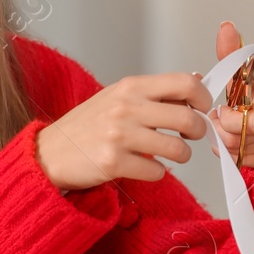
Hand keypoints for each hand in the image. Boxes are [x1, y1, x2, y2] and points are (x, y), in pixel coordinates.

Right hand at [35, 73, 211, 191]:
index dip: (203, 98)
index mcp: (130, 87)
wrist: (49, 152)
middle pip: (187, 119)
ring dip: (180, 156)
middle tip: (190, 136)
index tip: (203, 108)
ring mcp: (119, 135)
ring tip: (168, 154)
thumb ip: (154, 91)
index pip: (184, 84)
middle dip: (197, 132)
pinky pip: (156, 171)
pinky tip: (144, 166)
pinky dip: (156, 172)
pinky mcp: (114, 162)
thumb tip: (194, 81)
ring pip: (177, 149)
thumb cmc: (86, 125)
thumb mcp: (117, 96)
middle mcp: (126, 107)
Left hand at [205, 22, 253, 180]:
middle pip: (242, 137)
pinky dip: (237, 153)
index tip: (224, 109)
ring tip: (233, 127)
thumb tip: (226, 26)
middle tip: (223, 118)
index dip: (230, 119)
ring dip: (228, 140)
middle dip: (223, 130)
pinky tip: (242, 139)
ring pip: (241, 151)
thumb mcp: (243, 72)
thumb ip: (230, 52)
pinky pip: (246, 161)